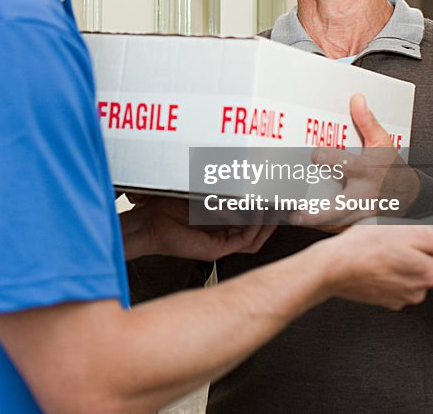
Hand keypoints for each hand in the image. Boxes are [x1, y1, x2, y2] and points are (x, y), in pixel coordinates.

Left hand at [121, 196, 274, 260]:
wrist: (147, 223)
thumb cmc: (166, 207)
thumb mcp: (200, 193)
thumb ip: (220, 191)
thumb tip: (243, 181)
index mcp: (220, 226)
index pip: (251, 222)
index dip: (266, 211)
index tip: (276, 196)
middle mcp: (223, 239)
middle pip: (258, 233)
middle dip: (274, 218)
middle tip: (284, 202)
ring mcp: (220, 246)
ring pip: (255, 239)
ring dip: (267, 222)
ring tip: (274, 205)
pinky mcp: (216, 250)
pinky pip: (243, 240)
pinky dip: (254, 225)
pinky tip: (258, 210)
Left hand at [293, 94, 419, 229]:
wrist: (408, 195)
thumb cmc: (391, 168)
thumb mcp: (383, 142)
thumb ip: (367, 121)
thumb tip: (356, 99)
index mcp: (368, 172)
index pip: (347, 165)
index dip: (328, 159)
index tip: (315, 154)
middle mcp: (363, 195)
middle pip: (338, 207)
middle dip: (317, 212)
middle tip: (296, 212)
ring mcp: (358, 214)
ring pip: (332, 224)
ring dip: (311, 222)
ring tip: (288, 216)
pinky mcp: (353, 224)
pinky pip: (332, 229)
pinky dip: (316, 226)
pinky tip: (298, 220)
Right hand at [313, 223, 432, 310]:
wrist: (332, 268)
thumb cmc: (365, 246)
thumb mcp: (408, 232)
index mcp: (431, 270)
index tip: (421, 236)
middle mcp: (421, 288)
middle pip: (432, 265)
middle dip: (420, 252)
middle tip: (396, 240)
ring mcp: (404, 296)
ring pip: (414, 275)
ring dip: (405, 264)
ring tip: (383, 253)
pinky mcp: (388, 301)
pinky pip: (398, 286)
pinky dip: (391, 276)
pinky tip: (377, 267)